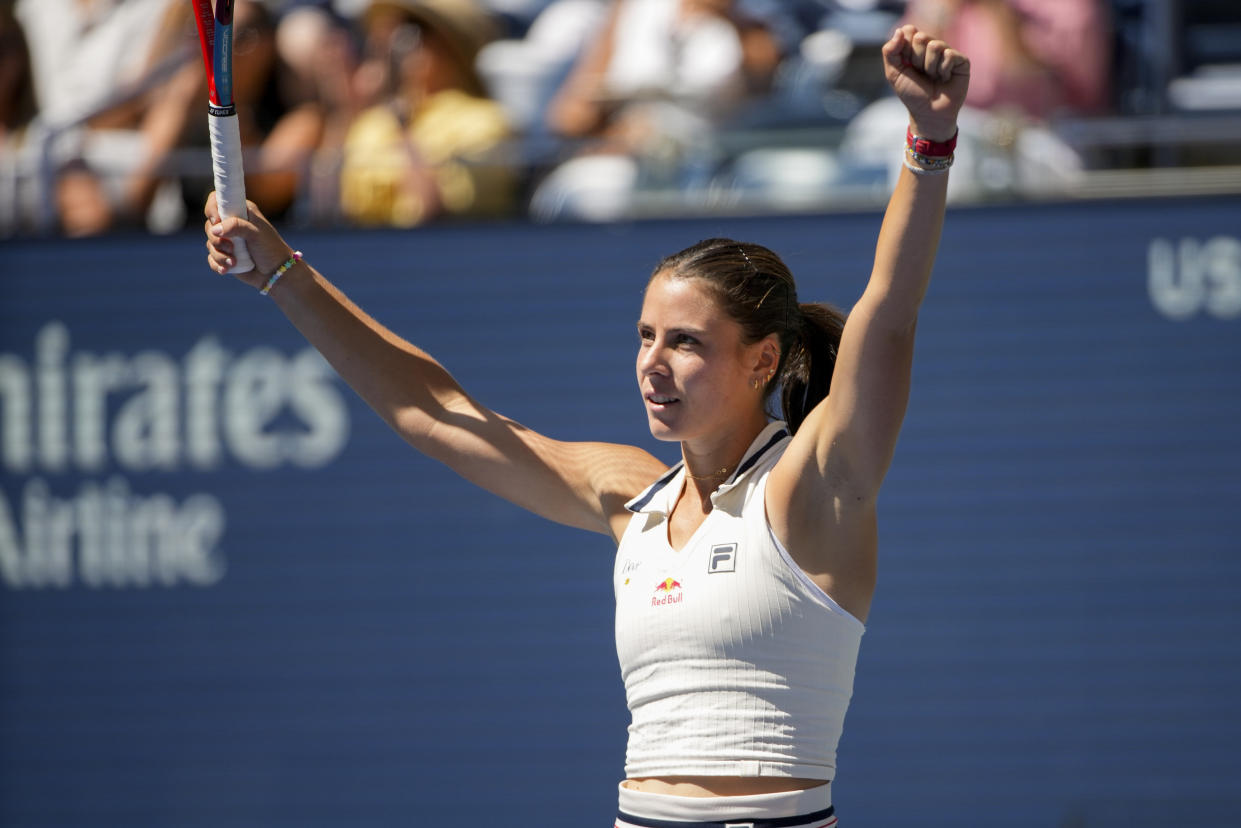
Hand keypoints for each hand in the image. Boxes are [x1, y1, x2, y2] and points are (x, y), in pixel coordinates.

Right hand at [203, 192, 293, 290]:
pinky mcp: (225, 255)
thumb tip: (215, 229)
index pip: (216, 200)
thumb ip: (236, 226)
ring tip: (234, 262)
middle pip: (210, 225)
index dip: (212, 209)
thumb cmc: (270, 248)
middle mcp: (232, 224)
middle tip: (230, 247)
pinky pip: (212, 258)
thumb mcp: (256, 233)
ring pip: (210, 244)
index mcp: (241, 211)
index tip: (216, 221)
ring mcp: (227, 240)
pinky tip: (227, 269)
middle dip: (217, 239)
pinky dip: (217, 264)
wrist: (276, 273)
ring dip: (219, 255)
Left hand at [882, 25, 968, 140]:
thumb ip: (889, 51)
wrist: (929, 113)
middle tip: (921, 73)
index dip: (905, 49)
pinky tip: (945, 79)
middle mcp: (932, 46)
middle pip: (921, 37)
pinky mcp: (961, 60)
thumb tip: (900, 31)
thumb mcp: (893, 74)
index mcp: (915, 47)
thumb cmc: (912, 94)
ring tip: (933, 78)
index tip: (907, 66)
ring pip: (935, 45)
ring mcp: (947, 52)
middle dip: (916, 59)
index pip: (909, 30)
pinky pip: (949, 55)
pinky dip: (943, 70)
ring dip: (929, 67)